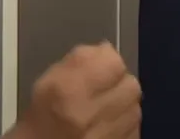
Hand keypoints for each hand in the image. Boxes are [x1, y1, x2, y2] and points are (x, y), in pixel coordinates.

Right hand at [4, 41, 140, 138]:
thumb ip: (80, 59)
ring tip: (106, 109)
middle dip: (121, 84)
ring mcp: (107, 137)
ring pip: (135, 109)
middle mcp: (90, 116)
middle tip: (105, 89)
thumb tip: (106, 50)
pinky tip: (109, 126)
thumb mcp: (49, 80)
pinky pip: (135, 130)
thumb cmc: (44, 114)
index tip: (101, 67)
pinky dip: (125, 125)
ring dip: (124, 105)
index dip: (108, 61)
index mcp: (69, 92)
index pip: (114, 63)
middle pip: (131, 86)